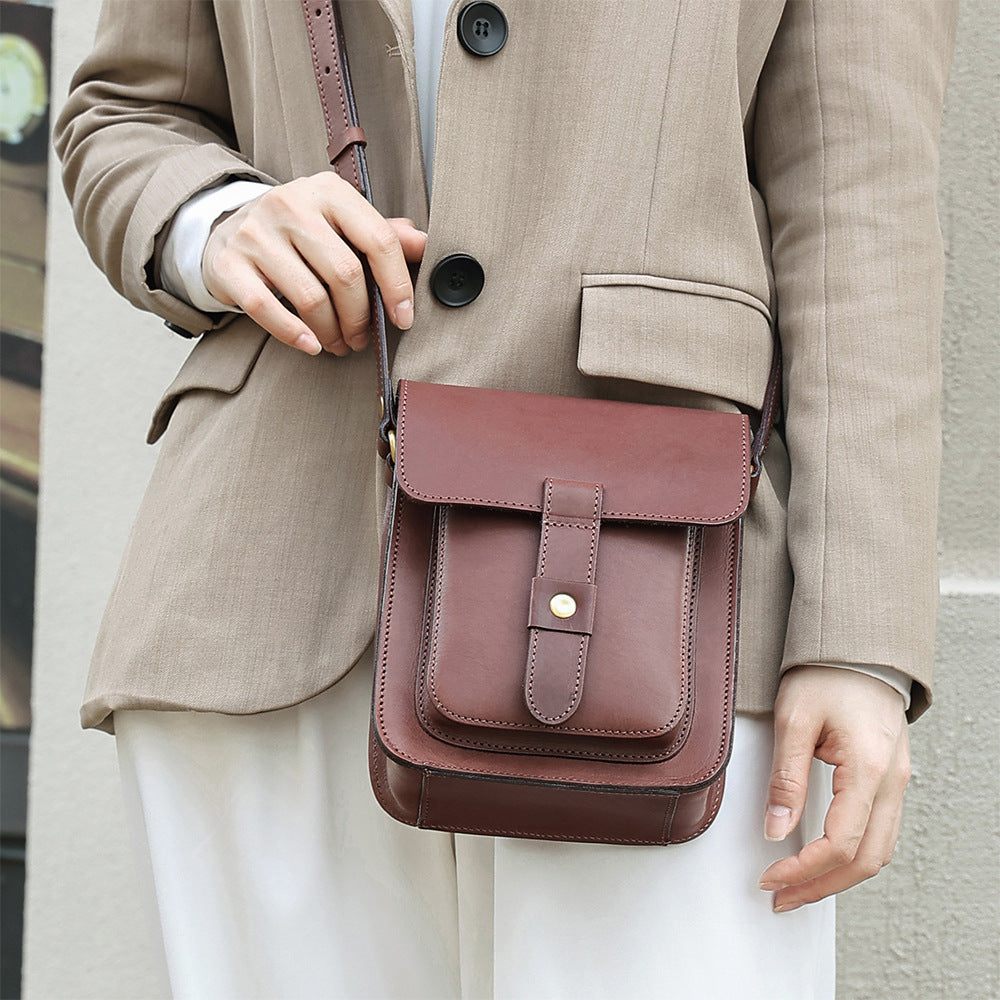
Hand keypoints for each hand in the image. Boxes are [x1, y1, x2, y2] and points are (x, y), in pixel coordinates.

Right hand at [202, 171, 426, 354]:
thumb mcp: (343, 223)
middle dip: (361, 317)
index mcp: (329, 191)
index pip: (378, 239)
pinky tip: (311, 346)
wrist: (232, 228)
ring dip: (332, 332)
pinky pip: (266, 308)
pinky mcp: (231, 262)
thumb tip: (426, 245)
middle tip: (363, 338)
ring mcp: (257, 232)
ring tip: (339, 343)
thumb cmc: (301, 233)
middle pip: (345, 274)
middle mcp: (291, 204)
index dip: (397, 286)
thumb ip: (383, 233)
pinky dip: (293, 334)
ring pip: (310, 298)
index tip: (403, 318)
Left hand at [758, 665, 909, 911]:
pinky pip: (880, 832)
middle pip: (865, 860)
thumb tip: (775, 830)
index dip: (803, 869)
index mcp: (867, 769)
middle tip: (780, 897)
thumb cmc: (826, 676)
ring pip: (878, 852)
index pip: (840, 843)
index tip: (770, 877)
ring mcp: (897, 783)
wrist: (858, 650)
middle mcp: (891, 783)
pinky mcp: (890, 780)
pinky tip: (824, 860)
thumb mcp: (793, 720)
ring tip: (798, 887)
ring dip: (838, 877)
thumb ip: (785, 779)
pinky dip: (853, 856)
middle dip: (821, 887)